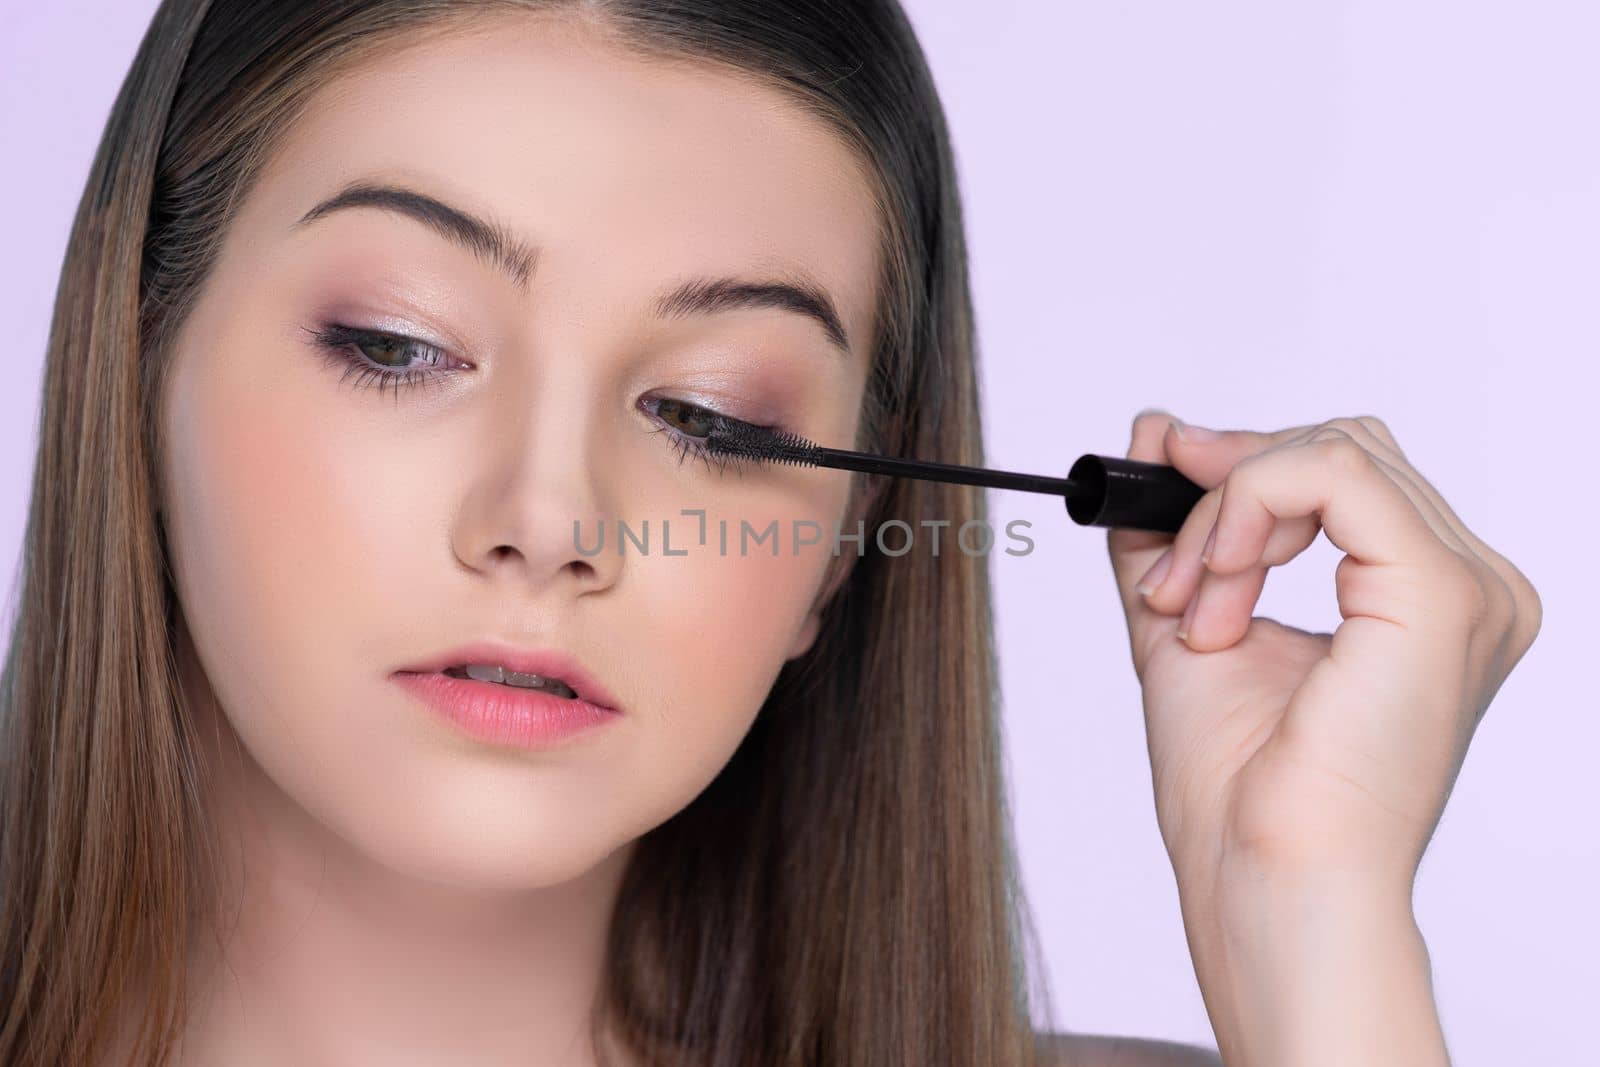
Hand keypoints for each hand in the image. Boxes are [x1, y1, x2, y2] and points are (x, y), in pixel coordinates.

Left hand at [1106, 411, 1542, 898]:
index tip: (1162, 497)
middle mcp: (1469, 587)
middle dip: (1228, 494)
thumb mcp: (1189, 620)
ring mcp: (1468, 588)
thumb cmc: (1239, 789)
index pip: (1343, 472)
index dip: (1243, 474)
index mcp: (1424, 599)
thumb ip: (1177, 528)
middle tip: (1176, 578)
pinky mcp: (1441, 594)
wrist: (1264, 875)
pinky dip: (1245, 509)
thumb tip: (1155, 429)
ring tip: (1195, 610)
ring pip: (1328, 453)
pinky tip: (1217, 591)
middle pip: (1340, 449)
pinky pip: (1330, 473)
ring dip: (1226, 518)